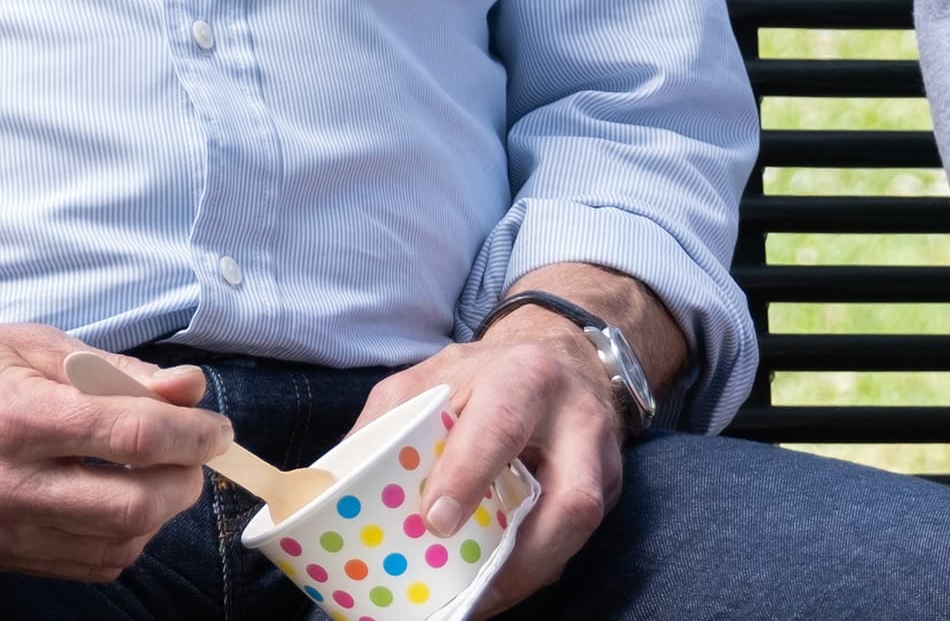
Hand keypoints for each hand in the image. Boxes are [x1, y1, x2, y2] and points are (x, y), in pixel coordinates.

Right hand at [0, 319, 229, 579]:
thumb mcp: (27, 343)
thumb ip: (115, 372)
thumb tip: (188, 389)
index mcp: (13, 416)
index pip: (132, 438)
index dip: (193, 434)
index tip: (218, 427)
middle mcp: (1, 483)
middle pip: (134, 505)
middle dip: (184, 480)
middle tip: (193, 452)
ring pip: (113, 545)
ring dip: (155, 514)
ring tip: (154, 474)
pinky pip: (77, 564)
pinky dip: (115, 539)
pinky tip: (114, 502)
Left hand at [359, 318, 628, 610]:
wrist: (563, 354)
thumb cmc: (487, 374)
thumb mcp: (433, 377)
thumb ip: (390, 421)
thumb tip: (338, 488)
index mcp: (523, 378)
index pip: (501, 427)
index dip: (469, 476)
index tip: (435, 522)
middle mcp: (576, 419)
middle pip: (571, 500)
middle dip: (521, 558)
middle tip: (468, 593)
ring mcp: (603, 459)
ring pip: (580, 531)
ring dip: (528, 576)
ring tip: (478, 601)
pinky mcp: (611, 487)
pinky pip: (577, 541)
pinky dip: (536, 570)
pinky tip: (499, 584)